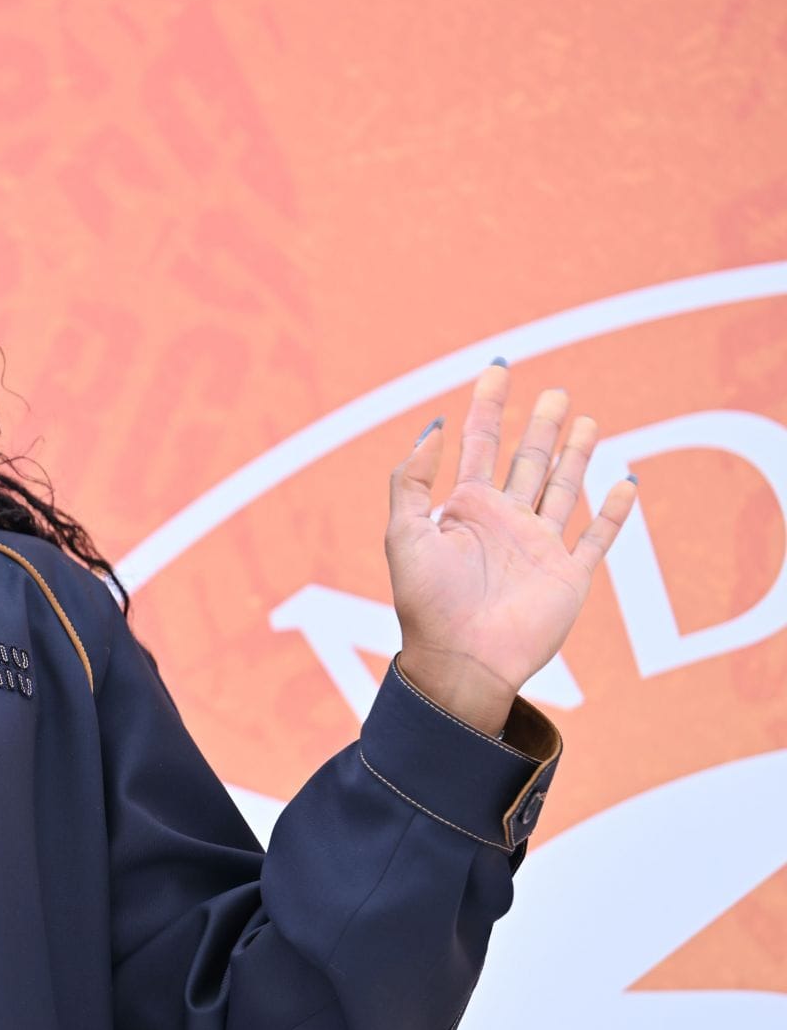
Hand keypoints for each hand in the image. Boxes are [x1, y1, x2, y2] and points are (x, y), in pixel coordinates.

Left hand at [385, 361, 637, 733]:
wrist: (461, 660)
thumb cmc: (426, 602)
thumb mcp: (404, 533)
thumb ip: (413, 480)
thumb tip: (434, 425)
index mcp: (465, 510)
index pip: (478, 444)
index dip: (487, 406)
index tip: (497, 369)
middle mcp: (504, 522)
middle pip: (527, 461)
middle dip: (539, 426)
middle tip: (554, 392)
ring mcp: (538, 548)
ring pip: (563, 489)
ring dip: (575, 456)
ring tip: (585, 420)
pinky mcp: (569, 576)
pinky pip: (597, 537)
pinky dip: (614, 512)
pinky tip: (626, 483)